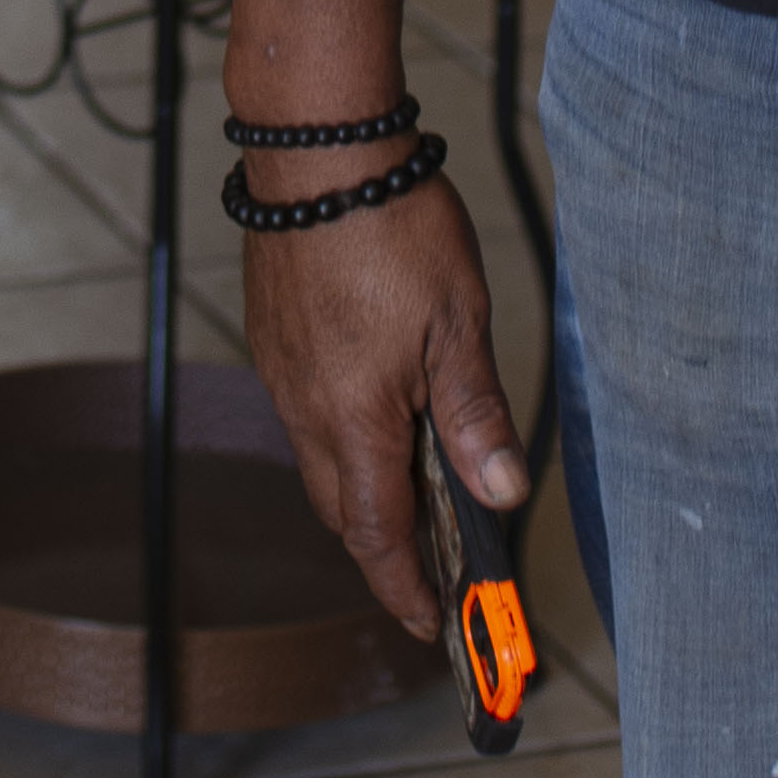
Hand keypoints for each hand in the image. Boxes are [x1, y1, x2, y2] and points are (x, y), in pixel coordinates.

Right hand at [239, 169, 524, 628]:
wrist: (319, 154)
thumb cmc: (392, 227)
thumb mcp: (458, 323)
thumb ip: (475, 415)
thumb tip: (502, 492)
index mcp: (355, 418)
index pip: (377, 536)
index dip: (405, 588)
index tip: (430, 624)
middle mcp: (307, 409)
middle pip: (344, 510)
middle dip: (387, 548)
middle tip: (436, 562)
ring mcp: (284, 374)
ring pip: (323, 462)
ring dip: (366, 488)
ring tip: (419, 481)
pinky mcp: (276, 340)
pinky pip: (307, 414)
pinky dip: (345, 436)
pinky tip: (380, 404)